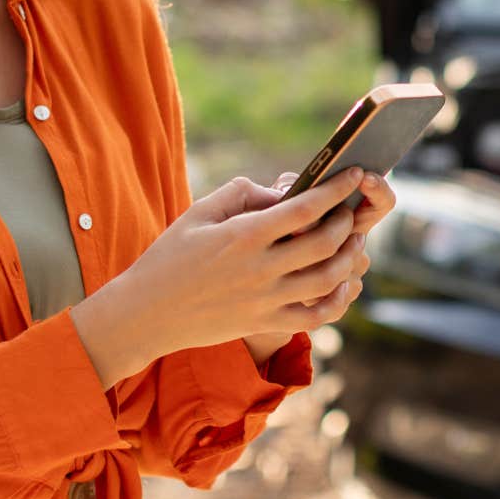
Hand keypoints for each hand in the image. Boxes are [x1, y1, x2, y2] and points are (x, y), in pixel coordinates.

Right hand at [70, 167, 370, 385]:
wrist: (146, 313)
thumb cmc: (169, 256)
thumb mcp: (198, 213)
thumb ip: (242, 193)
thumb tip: (282, 191)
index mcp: (244, 235)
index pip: (304, 208)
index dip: (335, 189)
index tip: (353, 175)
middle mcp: (260, 268)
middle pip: (325, 243)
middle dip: (347, 222)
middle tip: (350, 211)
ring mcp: (265, 300)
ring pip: (328, 280)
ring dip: (350, 258)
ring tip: (353, 242)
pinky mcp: (264, 323)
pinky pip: (316, 317)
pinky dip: (338, 300)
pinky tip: (343, 284)